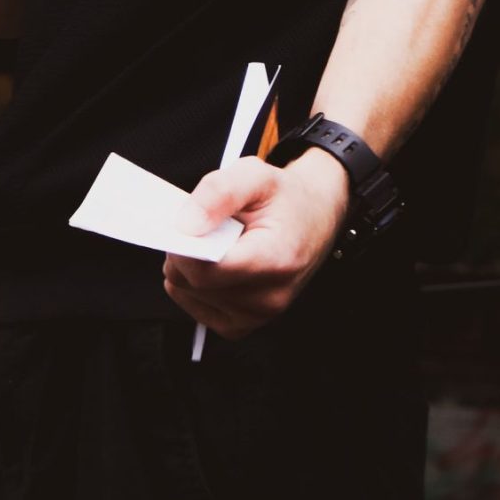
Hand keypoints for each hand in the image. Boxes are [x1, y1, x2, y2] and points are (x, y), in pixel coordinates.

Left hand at [162, 151, 351, 340]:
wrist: (315, 218)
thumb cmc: (285, 198)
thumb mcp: (255, 174)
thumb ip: (219, 192)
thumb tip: (185, 224)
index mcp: (274, 261)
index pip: (205, 270)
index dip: (184, 245)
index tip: (186, 222)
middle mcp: (268, 298)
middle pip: (191, 282)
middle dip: (184, 250)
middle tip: (203, 226)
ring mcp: (256, 316)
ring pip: (187, 293)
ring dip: (188, 265)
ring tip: (216, 243)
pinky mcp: (242, 324)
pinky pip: (193, 305)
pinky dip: (192, 283)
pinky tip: (214, 262)